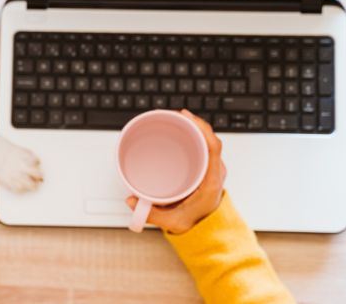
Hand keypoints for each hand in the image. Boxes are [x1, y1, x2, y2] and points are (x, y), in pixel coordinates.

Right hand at [126, 109, 226, 233]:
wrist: (208, 230)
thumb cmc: (194, 224)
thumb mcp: (173, 222)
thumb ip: (151, 214)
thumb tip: (131, 201)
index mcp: (211, 181)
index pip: (213, 148)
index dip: (202, 129)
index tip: (187, 117)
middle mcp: (214, 171)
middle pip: (209, 139)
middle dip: (194, 123)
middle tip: (176, 115)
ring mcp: (212, 169)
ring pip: (207, 141)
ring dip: (194, 128)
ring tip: (177, 120)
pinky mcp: (207, 168)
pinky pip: (205, 147)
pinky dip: (194, 136)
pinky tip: (182, 132)